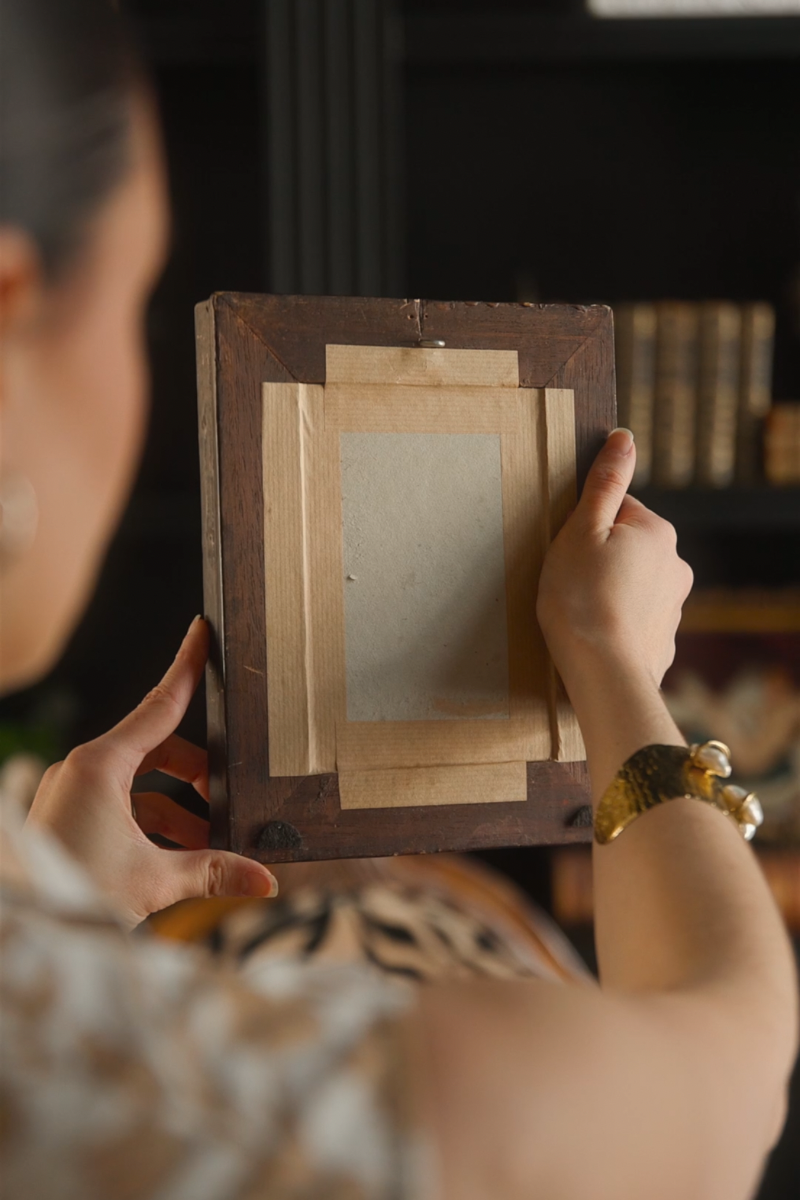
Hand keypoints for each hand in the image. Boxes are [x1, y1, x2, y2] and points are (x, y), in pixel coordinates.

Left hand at [26, 617, 277, 929]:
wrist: (23, 925)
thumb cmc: (72, 892)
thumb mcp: (154, 880)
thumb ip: (214, 872)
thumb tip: (264, 879)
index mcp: (98, 766)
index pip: (159, 705)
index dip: (187, 668)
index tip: (203, 633)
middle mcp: (81, 771)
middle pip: (157, 751)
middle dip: (197, 774)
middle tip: (228, 800)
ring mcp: (71, 795)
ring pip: (141, 784)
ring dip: (178, 810)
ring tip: (208, 846)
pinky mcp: (67, 819)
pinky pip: (121, 807)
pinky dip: (152, 825)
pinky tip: (178, 858)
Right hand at [537, 429, 693, 696]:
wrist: (604, 675)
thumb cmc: (581, 601)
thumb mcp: (580, 532)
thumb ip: (603, 484)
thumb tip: (623, 438)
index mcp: (656, 531)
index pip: (616, 509)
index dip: (584, 526)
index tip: (568, 551)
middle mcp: (675, 564)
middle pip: (626, 546)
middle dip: (599, 559)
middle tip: (569, 583)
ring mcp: (674, 604)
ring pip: (631, 583)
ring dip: (609, 590)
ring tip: (580, 612)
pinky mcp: (664, 638)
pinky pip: (635, 619)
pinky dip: (617, 622)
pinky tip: (595, 635)